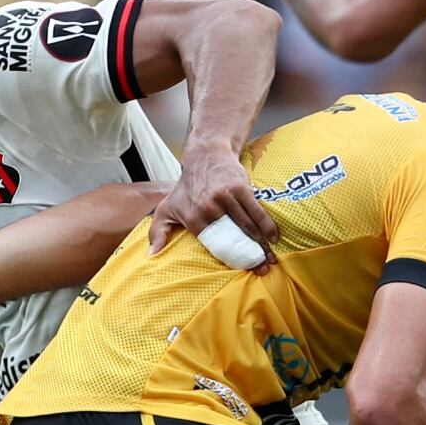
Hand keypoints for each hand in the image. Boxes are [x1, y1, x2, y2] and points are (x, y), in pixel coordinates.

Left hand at [150, 140, 276, 257]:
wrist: (204, 155)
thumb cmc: (186, 186)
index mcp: (194, 218)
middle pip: (234, 239)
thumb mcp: (167, 208)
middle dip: (251, 256)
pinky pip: (256, 211)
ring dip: (262, 244)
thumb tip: (151, 255)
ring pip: (247, 226)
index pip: (215, 245)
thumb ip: (157, 232)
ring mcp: (225, 197)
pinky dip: (266, 225)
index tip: (245, 269)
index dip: (232, 259)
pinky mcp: (240, 188)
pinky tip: (273, 237)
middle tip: (263, 268)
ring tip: (271, 258)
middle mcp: (209, 209)